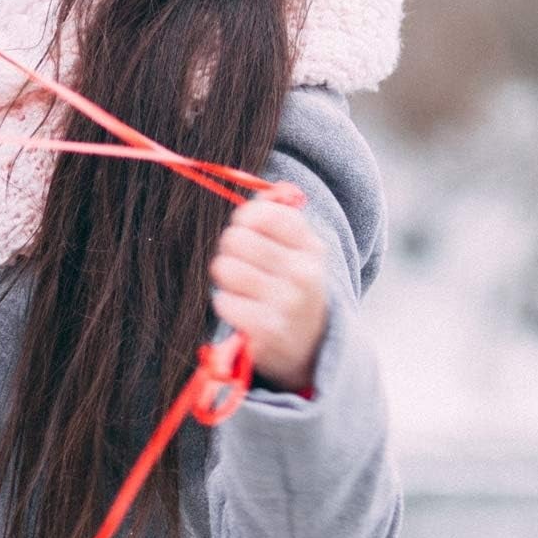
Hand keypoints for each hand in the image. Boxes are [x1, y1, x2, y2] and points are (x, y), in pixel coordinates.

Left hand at [209, 197, 326, 392]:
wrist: (313, 347)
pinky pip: (223, 301)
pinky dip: (227, 304)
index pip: (262, 213)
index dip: (245, 220)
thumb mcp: (301, 250)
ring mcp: (287, 305)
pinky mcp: (267, 332)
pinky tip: (244, 310)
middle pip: (236, 238)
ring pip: (225, 268)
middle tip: (242, 263)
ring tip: (243, 287)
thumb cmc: (296, 288)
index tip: (250, 232)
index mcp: (312, 249)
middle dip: (231, 249)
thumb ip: (280, 214)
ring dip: (226, 277)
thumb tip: (261, 190)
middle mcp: (304, 275)